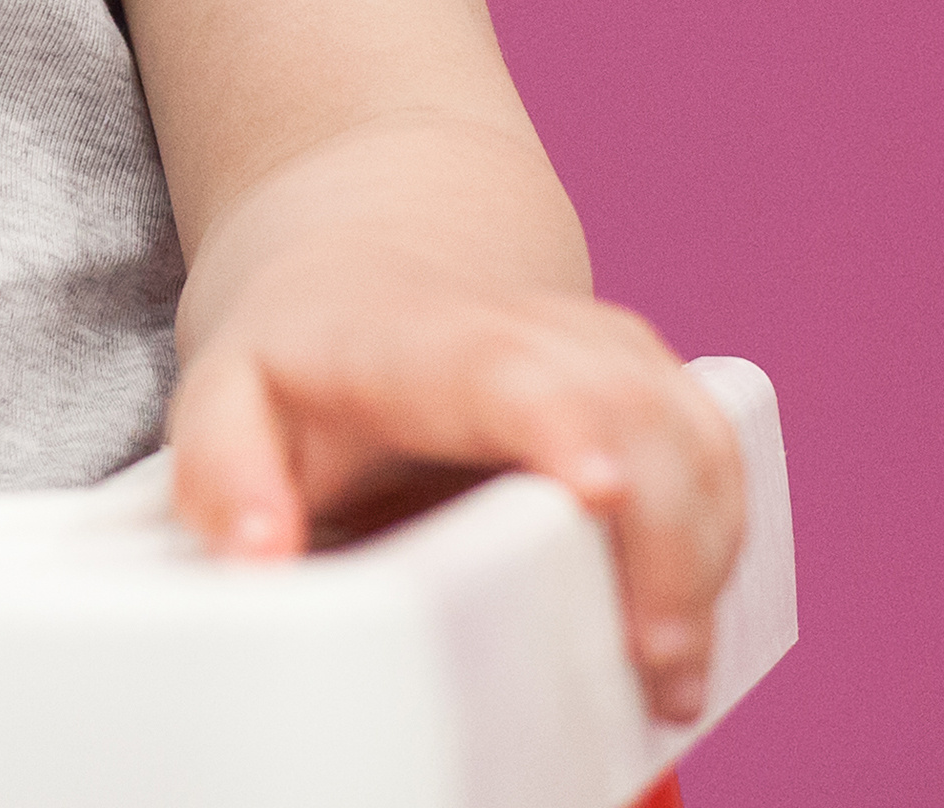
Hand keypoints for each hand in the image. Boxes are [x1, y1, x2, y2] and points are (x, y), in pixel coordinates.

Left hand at [170, 249, 747, 725]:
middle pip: (629, 411)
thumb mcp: (224, 398)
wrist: (364, 267)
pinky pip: (715, 450)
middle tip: (649, 668)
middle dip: (661, 540)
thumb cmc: (301, 356)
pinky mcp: (648, 381)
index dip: (560, 421)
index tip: (594, 492)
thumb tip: (257, 555)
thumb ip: (222, 472)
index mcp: (417, 341)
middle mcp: (529, 328)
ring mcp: (602, 348)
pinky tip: (688, 620)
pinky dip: (721, 538)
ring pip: (691, 431)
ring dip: (704, 553)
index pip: (503, 367)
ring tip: (669, 676)